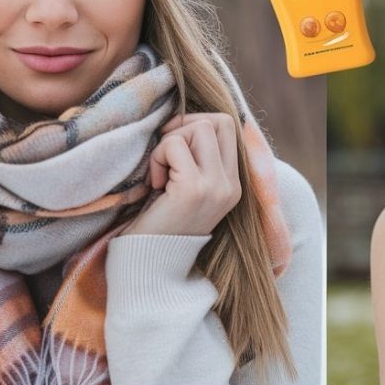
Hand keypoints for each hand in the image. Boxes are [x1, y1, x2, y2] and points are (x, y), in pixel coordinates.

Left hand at [124, 113, 242, 235]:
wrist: (151, 267)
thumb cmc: (161, 224)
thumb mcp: (188, 188)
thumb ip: (197, 158)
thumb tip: (182, 117)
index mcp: (233, 184)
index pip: (228, 126)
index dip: (197, 122)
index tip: (174, 144)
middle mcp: (231, 185)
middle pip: (217, 121)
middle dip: (184, 127)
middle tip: (165, 154)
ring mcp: (216, 187)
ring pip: (198, 128)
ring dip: (169, 143)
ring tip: (160, 173)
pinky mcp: (194, 189)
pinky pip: (174, 145)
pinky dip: (157, 157)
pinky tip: (154, 184)